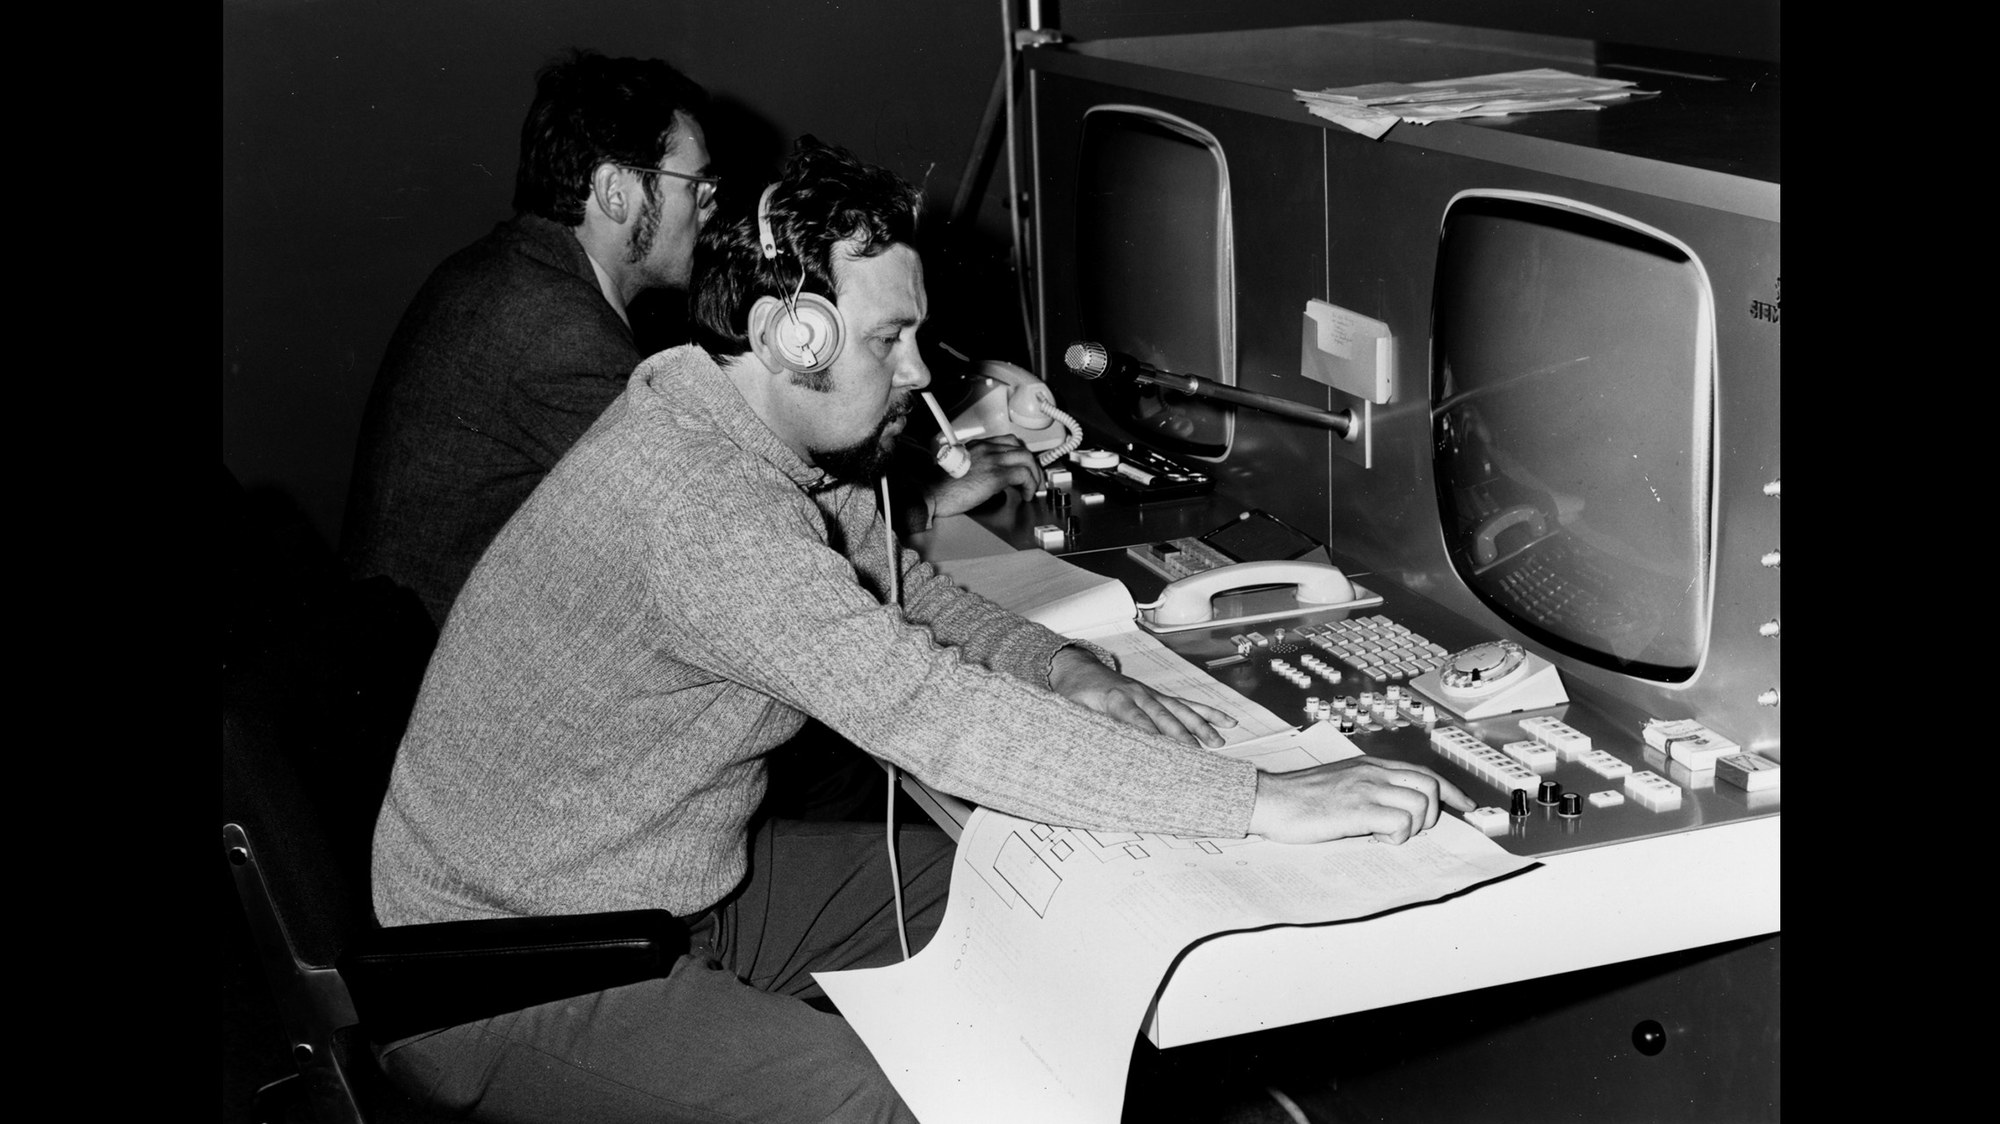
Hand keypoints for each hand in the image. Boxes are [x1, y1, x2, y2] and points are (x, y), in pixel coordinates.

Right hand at [924, 435, 1044, 519]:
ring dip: (1034, 475)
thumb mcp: (963, 467)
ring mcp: (992, 460)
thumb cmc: (943, 485)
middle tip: (1033, 478)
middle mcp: (987, 449)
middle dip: (1032, 465)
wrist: (933, 492)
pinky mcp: (995, 475)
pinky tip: (1025, 494)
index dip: (1022, 454)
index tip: (1025, 466)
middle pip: (1021, 448)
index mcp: (979, 446)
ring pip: (1026, 459)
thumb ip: (980, 466)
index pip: (1009, 441)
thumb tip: (996, 479)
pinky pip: (1023, 475)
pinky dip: (1030, 485)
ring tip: (1032, 488)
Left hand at [1048, 646, 1235, 747]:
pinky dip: (1207, 713)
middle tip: (1198, 755)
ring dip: (1201, 727)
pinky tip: (1226, 722)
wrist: (1078, 669)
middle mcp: (1139, 694)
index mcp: (1116, 698)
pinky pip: (1186, 705)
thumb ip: (1084, 727)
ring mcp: (1151, 694)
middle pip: (1165, 717)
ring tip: (1218, 743)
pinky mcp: (1158, 697)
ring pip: (1181, 710)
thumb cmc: (1074, 693)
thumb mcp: (1072, 710)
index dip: (1151, 735)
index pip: (1136, 720)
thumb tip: (1092, 751)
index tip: (1164, 752)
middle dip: (1182, 736)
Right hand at [1247, 755, 1474, 844]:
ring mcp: (1366, 789)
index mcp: (1368, 765)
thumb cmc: (1296, 797)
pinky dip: (1397, 835)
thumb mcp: (1337, 782)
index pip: (1422, 771)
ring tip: (1389, 834)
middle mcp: (1372, 772)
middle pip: (1429, 784)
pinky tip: (1376, 838)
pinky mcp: (1357, 809)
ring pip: (1420, 803)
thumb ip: (1363, 788)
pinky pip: (1400, 821)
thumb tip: (1387, 809)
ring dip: (1413, 826)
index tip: (1463, 805)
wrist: (1269, 799)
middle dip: (1435, 812)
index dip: (1449, 790)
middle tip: (1418, 830)